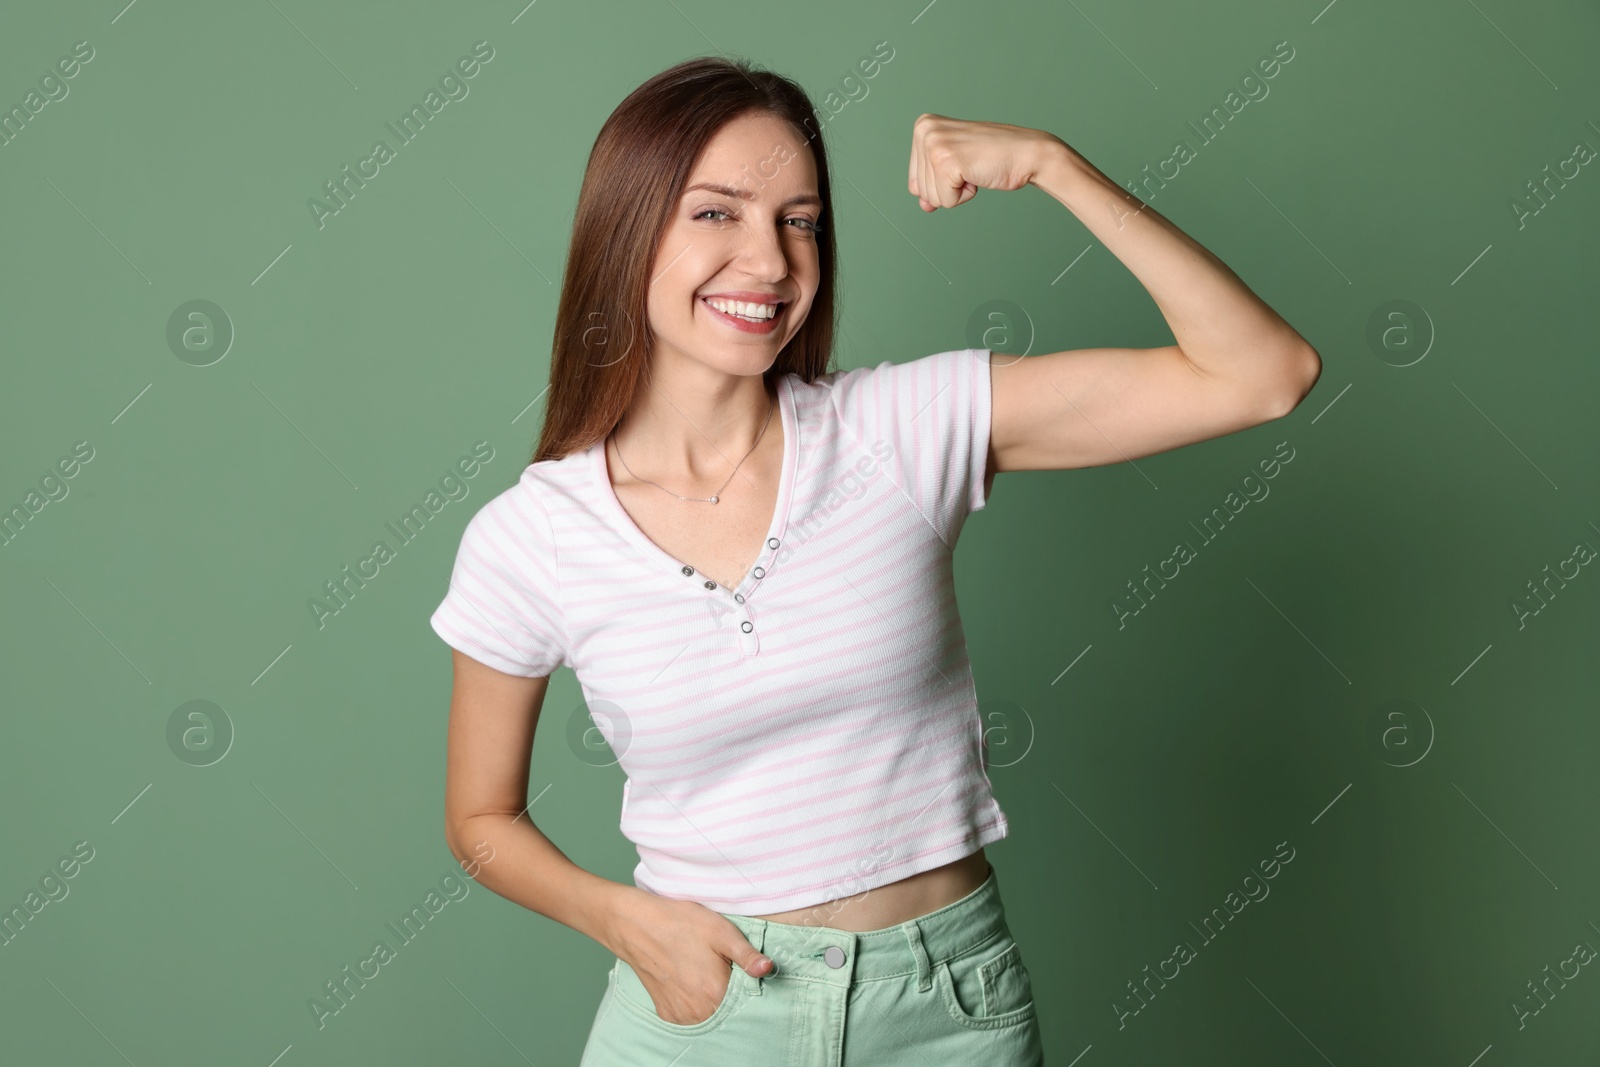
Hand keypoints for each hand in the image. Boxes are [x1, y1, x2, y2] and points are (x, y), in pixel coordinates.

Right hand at [607, 887, 773, 1025]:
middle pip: (728, 1008)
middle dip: (731, 991)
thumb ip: (747, 955)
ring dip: (713, 997)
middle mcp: (698, 1012)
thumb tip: (769, 968)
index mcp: (715, 993)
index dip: (749, 983)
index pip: (747, 1000)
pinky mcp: (667, 1013)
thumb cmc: (680, 923)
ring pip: (710, 1013)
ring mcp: (681, 1015)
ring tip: (703, 970)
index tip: (743, 968)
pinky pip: (692, 1014)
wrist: (636, 925)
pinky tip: (690, 979)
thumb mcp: (721, 931)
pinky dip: (696, 1002)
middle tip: (720, 965)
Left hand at [907, 113, 1063, 211]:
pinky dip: (965, 195)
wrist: (1025, 153)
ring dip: (957, 190)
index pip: (914, 181)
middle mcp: (924, 130)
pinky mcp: (946, 162)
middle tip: (972, 165)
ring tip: (975, 167)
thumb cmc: (992, 157)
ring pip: (932, 197)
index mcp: (923, 126)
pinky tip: (978, 173)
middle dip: (949, 187)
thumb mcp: (953, 167)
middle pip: (920, 190)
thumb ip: (932, 185)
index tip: (962, 161)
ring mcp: (934, 144)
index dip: (940, 182)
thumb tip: (924, 206)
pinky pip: (947, 201)